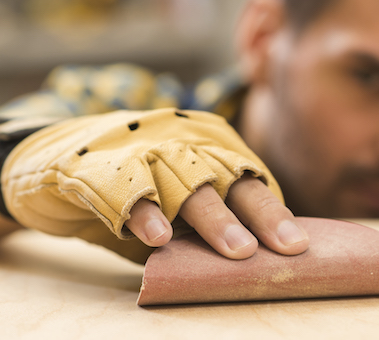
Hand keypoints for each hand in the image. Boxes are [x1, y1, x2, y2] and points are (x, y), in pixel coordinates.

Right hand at [2, 108, 305, 262]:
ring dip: (213, 217)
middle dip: (259, 213)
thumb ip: (204, 223)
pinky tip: (158, 237)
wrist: (57, 156)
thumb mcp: (176, 196)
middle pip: (227, 177)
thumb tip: (249, 265)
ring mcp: (140, 147)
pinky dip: (143, 212)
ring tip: (238, 249)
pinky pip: (125, 188)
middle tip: (285, 246)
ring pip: (185, 182)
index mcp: (207, 143)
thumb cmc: (134, 184)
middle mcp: (180, 139)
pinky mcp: (97, 166)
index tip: (296, 245)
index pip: (248, 177)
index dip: (273, 212)